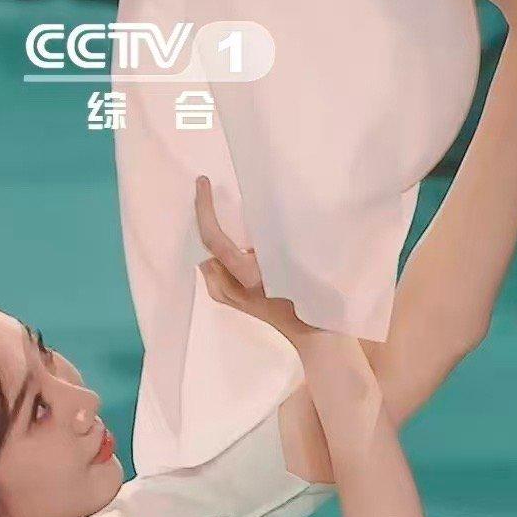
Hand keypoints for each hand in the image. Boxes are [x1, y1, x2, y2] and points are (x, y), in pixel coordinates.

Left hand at [193, 176, 311, 341]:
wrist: (313, 334)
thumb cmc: (311, 297)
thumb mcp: (293, 263)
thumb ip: (263, 245)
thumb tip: (242, 224)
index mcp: (246, 277)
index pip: (214, 238)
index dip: (204, 208)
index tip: (203, 182)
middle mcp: (227, 287)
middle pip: (204, 245)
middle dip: (204, 218)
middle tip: (208, 192)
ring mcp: (224, 294)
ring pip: (206, 254)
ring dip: (211, 233)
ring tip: (217, 210)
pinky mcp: (226, 296)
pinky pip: (212, 265)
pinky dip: (216, 249)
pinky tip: (229, 239)